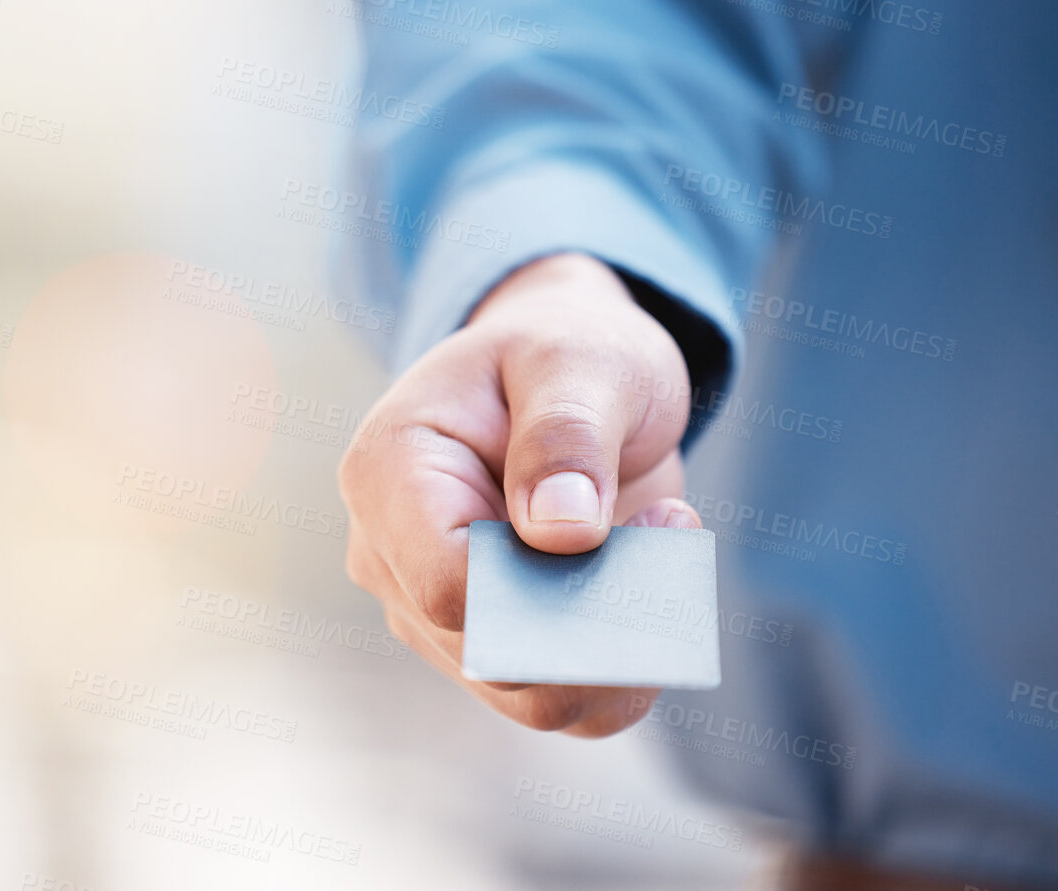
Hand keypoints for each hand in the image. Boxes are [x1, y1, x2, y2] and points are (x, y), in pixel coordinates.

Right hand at [339, 252, 700, 735]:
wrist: (565, 378)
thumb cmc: (564, 353)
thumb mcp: (579, 361)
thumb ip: (565, 435)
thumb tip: (562, 532)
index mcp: (388, 471)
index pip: (450, 588)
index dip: (547, 585)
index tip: (627, 525)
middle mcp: (389, 554)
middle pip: (495, 656)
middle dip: (599, 615)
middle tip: (669, 526)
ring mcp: (429, 610)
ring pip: (534, 696)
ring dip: (623, 640)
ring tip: (664, 543)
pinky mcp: (484, 646)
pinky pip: (565, 704)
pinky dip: (627, 665)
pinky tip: (653, 588)